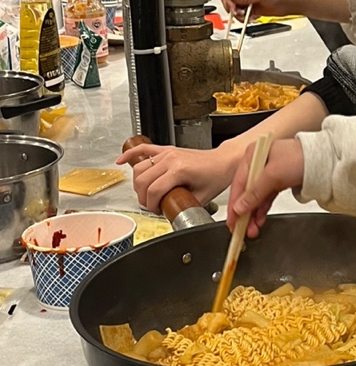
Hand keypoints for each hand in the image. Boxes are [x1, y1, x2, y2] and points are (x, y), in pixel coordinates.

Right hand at [116, 141, 239, 211]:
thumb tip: (170, 216)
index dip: (151, 205)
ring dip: (138, 184)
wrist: (224, 161)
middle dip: (143, 197)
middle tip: (151, 205)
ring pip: (139, 168)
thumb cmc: (217, 176)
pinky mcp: (166, 150)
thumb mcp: (202, 198)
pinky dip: (130, 154)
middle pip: (142, 181)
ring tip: (146, 193)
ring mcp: (167, 153)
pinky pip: (143, 149)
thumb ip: (184, 206)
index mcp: (179, 170)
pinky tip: (121, 161)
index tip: (156, 210)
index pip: (154, 190)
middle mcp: (171, 159)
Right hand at [222, 0, 295, 19]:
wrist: (288, 4)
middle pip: (230, 1)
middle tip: (240, 14)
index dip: (230, 1)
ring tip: (247, 17)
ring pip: (235, 10)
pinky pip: (242, 16)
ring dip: (239, 15)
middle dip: (233, 9)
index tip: (234, 9)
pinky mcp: (251, 9)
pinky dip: (244, 19)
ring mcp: (248, 1)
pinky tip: (252, 18)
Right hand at [227, 138, 304, 237]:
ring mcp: (268, 173)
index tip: (232, 220)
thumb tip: (239, 207)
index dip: (234, 203)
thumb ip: (255, 193)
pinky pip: (266, 198)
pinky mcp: (278, 181)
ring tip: (251, 229)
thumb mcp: (273, 176)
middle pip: (246, 191)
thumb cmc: (300, 158)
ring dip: (253, 214)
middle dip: (243, 212)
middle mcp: (258, 163)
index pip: (238, 183)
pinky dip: (262, 209)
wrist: (324, 160)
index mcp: (252, 155)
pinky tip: (259, 220)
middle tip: (240, 229)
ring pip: (256, 197)